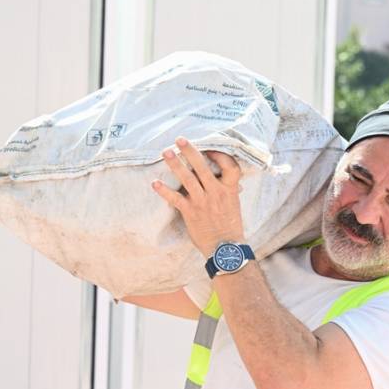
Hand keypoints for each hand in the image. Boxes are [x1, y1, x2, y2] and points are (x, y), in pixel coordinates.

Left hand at [152, 137, 242, 257]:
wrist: (226, 249)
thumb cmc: (230, 226)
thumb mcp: (234, 204)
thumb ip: (227, 190)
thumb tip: (222, 179)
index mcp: (229, 190)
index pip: (230, 166)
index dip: (221, 155)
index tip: (211, 149)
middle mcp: (216, 193)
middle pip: (202, 167)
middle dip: (190, 151)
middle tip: (179, 139)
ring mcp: (202, 202)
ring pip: (187, 179)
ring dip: (175, 165)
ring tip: (165, 152)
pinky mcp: (191, 212)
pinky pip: (175, 199)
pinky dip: (164, 191)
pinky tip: (154, 184)